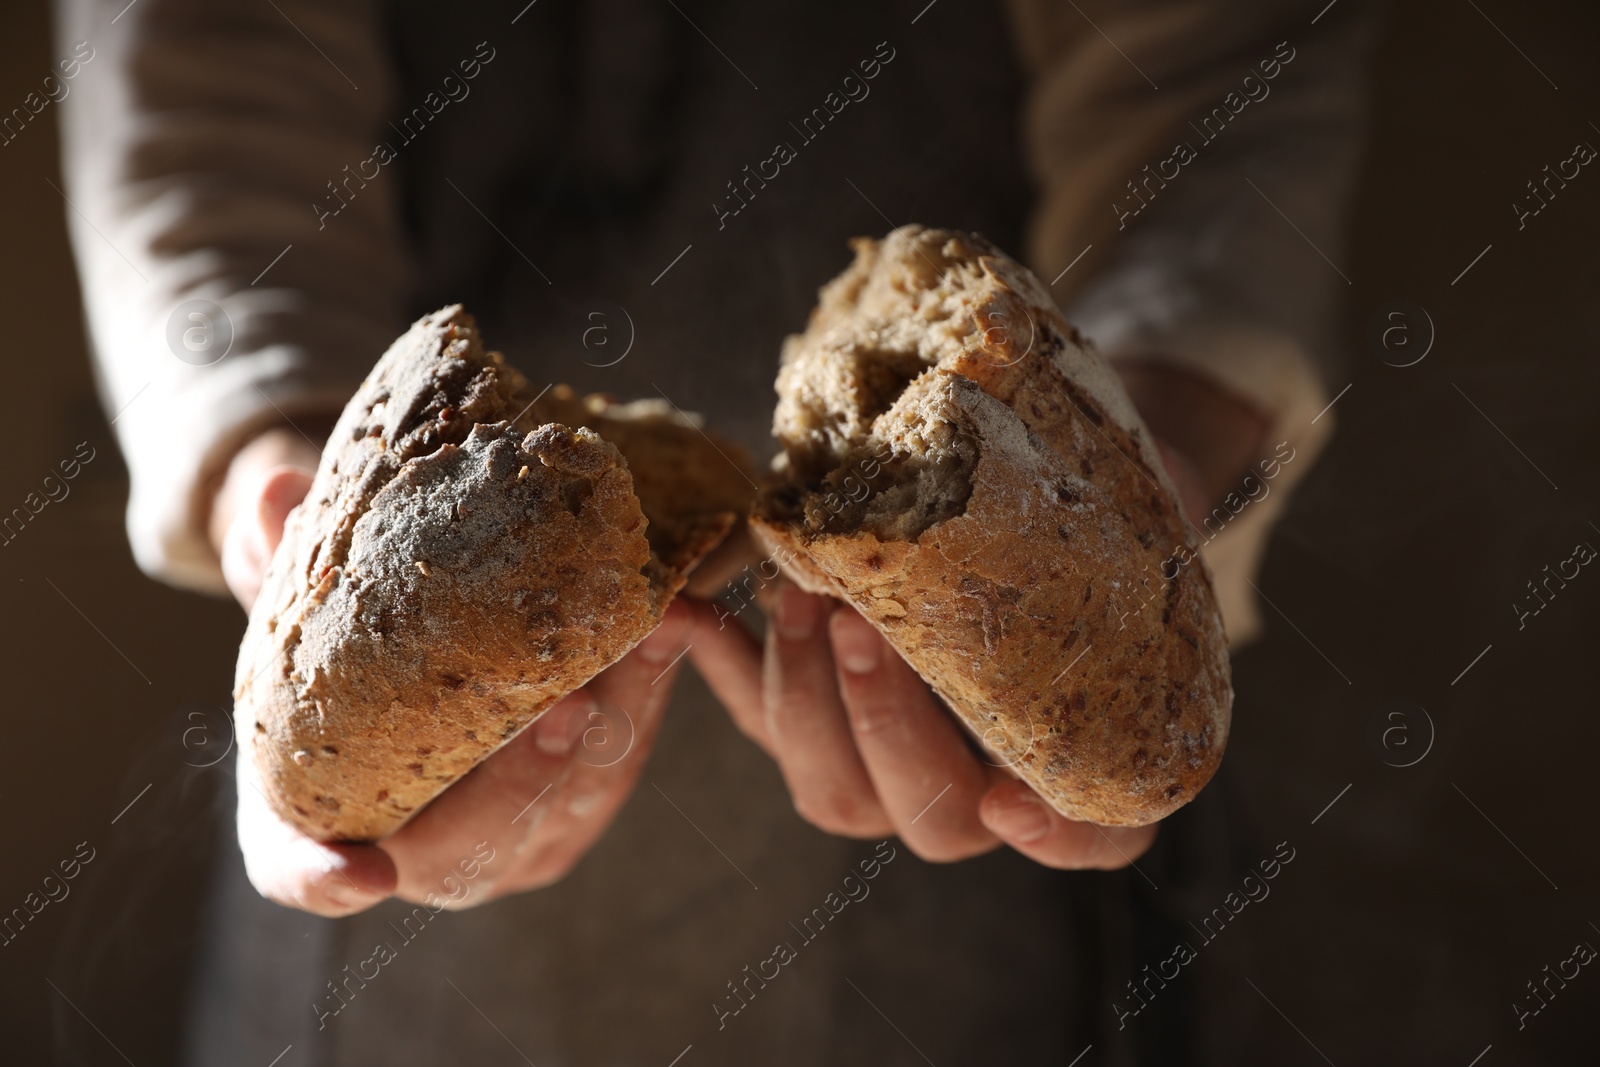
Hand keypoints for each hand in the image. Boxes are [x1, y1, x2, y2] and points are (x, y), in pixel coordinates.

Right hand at [215, 423, 693, 915]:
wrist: (417, 670)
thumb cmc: (336, 663)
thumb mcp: (303, 613)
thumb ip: (279, 565)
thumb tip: (276, 490)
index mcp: (311, 827)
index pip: (302, 874)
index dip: (325, 877)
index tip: (363, 874)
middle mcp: (414, 860)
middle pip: (465, 852)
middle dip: (517, 784)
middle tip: (559, 712)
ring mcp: (502, 849)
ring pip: (562, 810)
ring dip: (607, 730)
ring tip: (634, 649)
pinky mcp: (571, 814)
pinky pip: (613, 770)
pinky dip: (643, 699)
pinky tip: (665, 630)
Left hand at [685, 361, 1267, 869]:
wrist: (1017, 483)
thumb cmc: (1094, 508)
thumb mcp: (1139, 510)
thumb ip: (1140, 529)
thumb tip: (1156, 487)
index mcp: (1076, 756)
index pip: (1093, 838)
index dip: (1058, 839)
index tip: (1016, 802)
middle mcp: (980, 786)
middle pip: (928, 816)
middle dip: (886, 727)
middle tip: (865, 628)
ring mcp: (884, 760)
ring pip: (830, 786)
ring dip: (804, 697)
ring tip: (797, 592)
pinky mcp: (812, 716)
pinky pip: (757, 718)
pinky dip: (719, 664)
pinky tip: (687, 610)